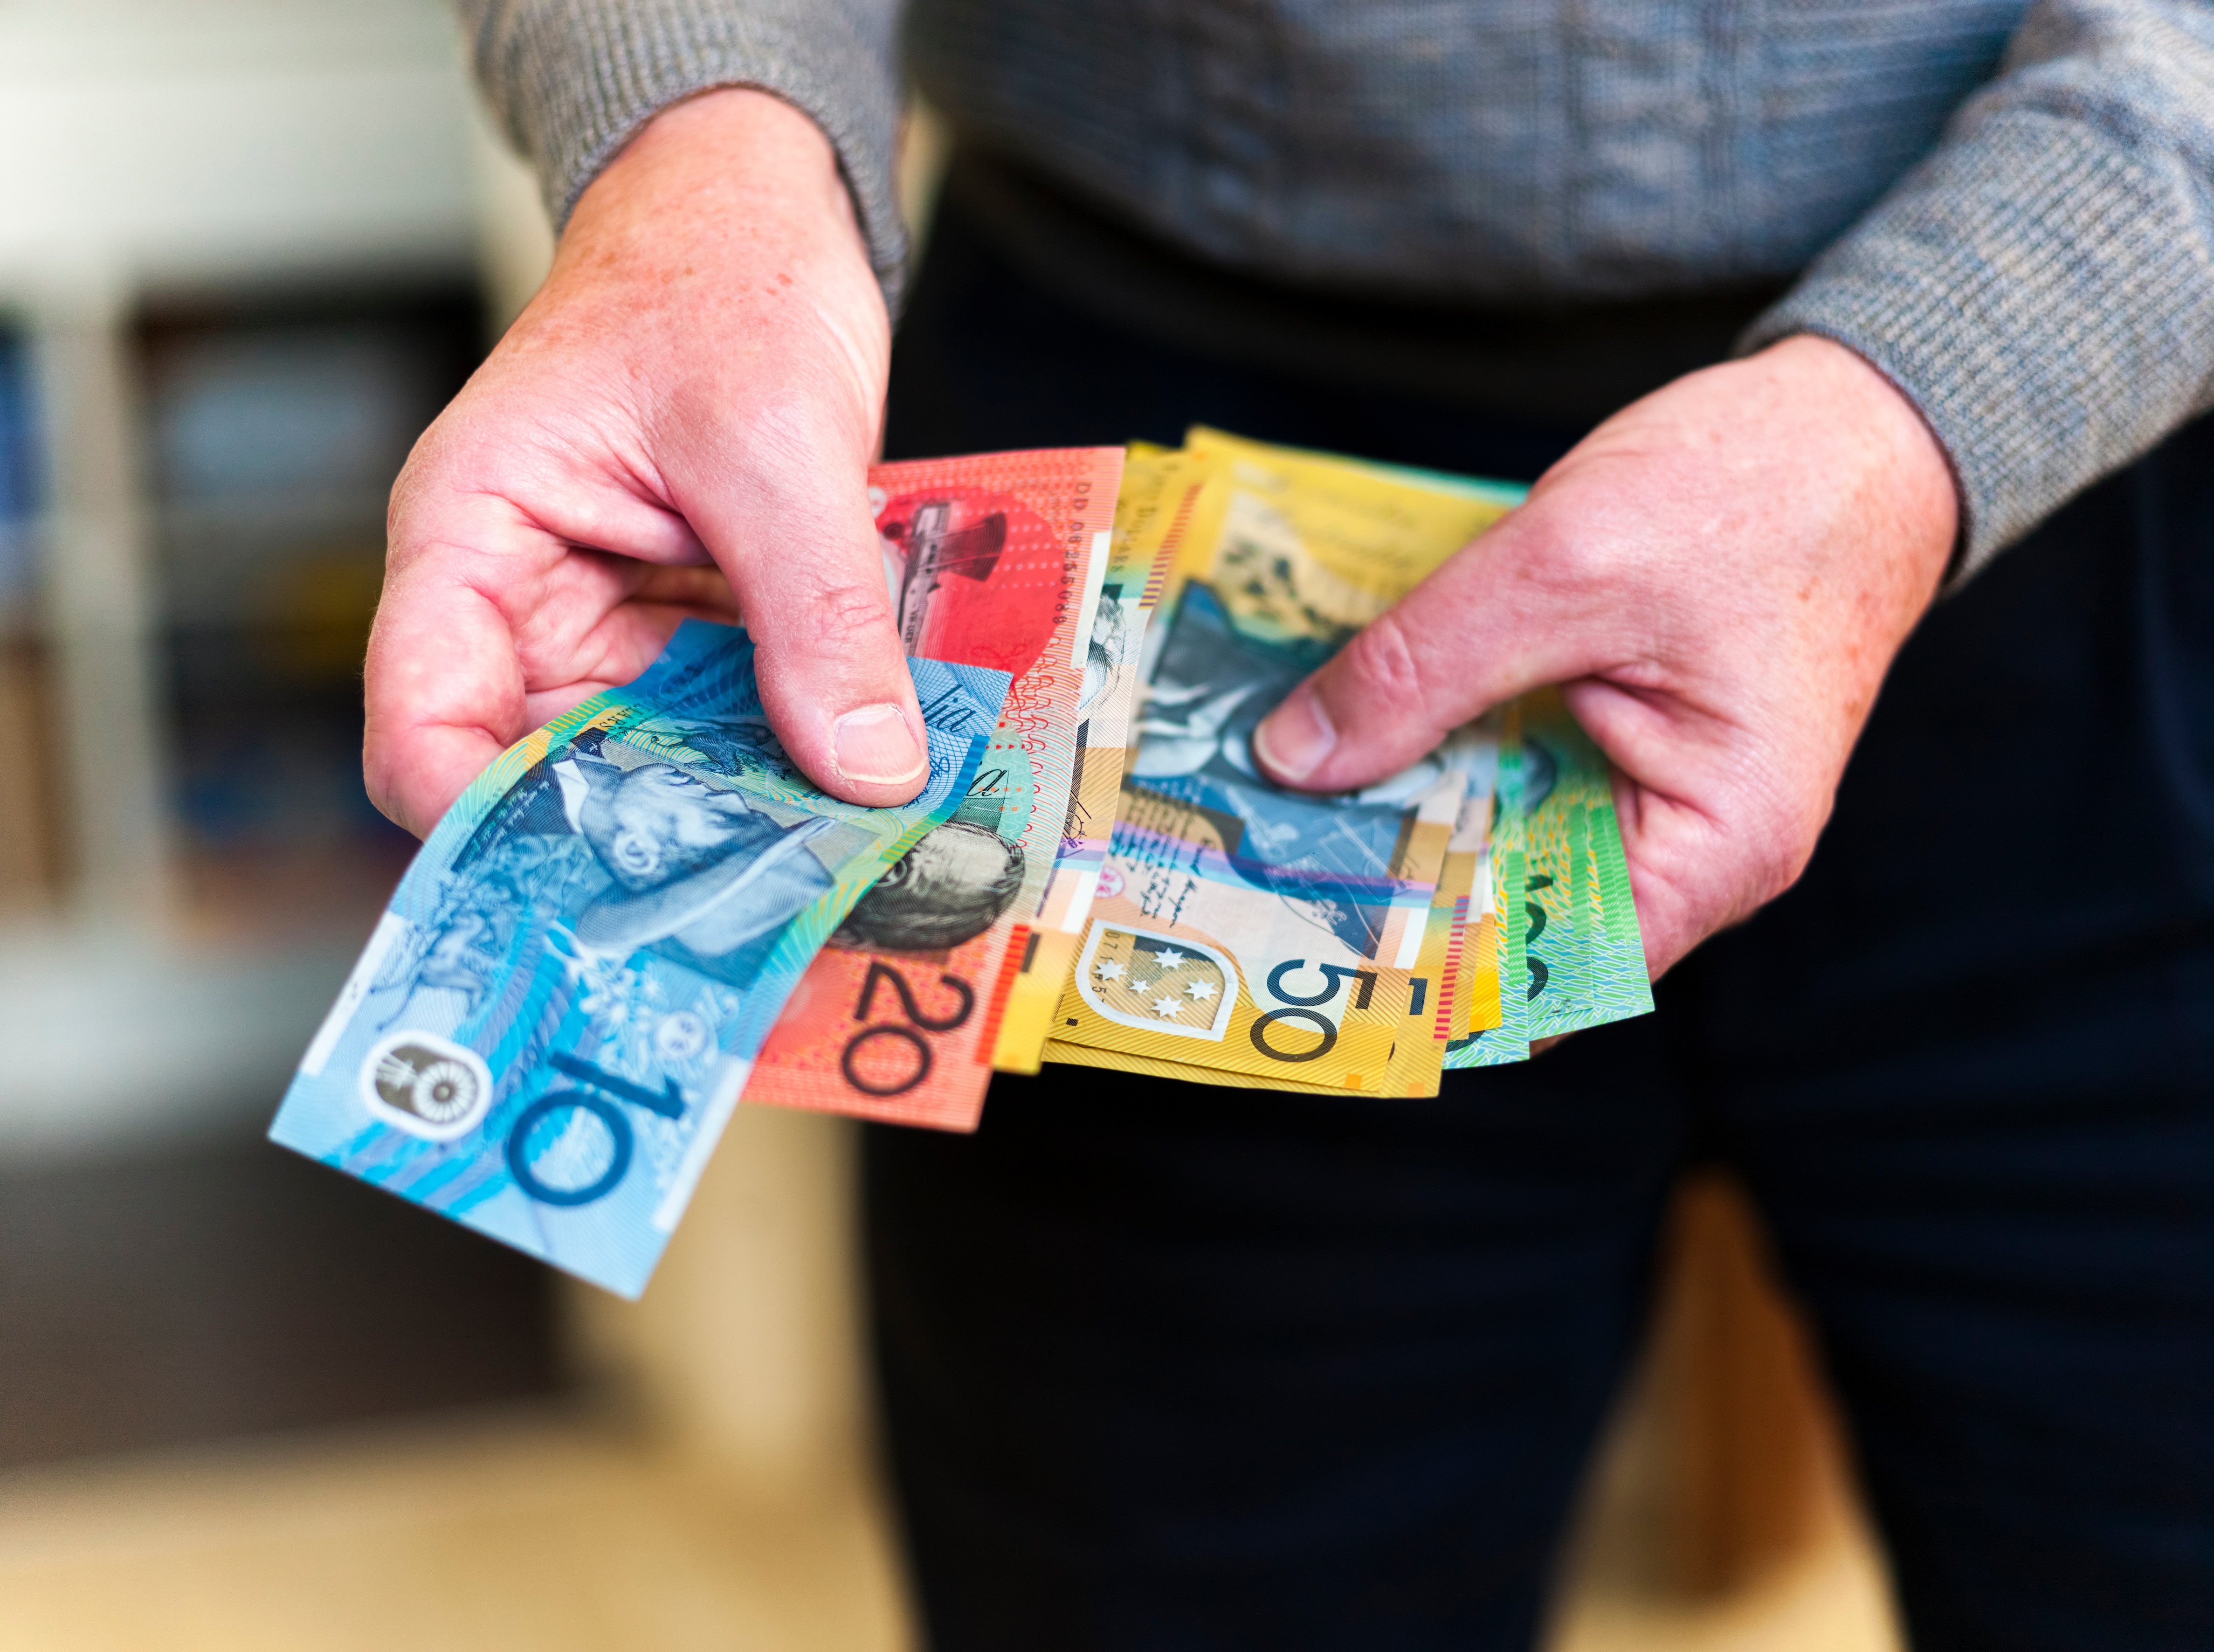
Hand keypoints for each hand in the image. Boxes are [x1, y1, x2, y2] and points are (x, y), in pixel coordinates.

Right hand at [367, 89, 919, 835]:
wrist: (760, 222)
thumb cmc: (718, 282)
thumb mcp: (771, 441)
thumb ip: (814, 609)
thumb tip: (865, 769)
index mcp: (473, 544)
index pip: (424, 727)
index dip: (486, 826)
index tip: (595, 894)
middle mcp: (529, 608)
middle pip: (551, 778)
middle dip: (651, 848)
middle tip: (764, 915)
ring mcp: (617, 630)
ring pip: (655, 770)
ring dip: (740, 816)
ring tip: (836, 874)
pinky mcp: (697, 636)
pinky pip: (731, 727)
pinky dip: (791, 762)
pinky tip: (865, 797)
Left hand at [1252, 336, 1957, 976]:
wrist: (1856, 421)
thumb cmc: (1755, 489)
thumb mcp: (1563, 565)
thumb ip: (1422, 668)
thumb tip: (1294, 760)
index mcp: (1712, 850)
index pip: (1542, 972)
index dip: (1419, 973)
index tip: (1297, 949)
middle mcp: (1688, 852)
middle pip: (1507, 912)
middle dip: (1387, 887)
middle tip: (1247, 865)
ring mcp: (1654, 799)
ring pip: (1498, 841)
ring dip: (1399, 814)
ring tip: (1271, 799)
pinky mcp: (1621, 743)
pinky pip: (1514, 776)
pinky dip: (1440, 754)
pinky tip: (1350, 725)